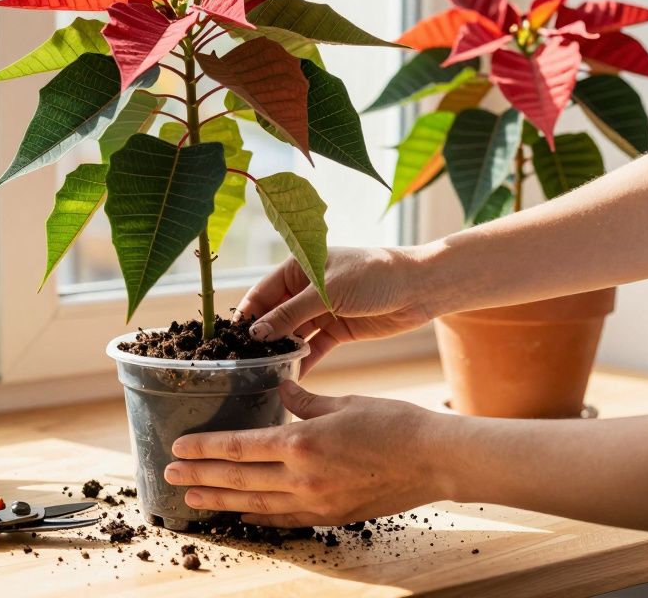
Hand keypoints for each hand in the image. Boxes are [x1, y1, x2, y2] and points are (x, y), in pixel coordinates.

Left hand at [164, 380, 447, 526]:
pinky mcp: (332, 516)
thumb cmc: (395, 423)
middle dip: (201, 477)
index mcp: (302, 443)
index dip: (205, 448)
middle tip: (170, 476)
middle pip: (239, 479)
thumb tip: (281, 388)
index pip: (239, 448)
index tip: (179, 447)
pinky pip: (285, 519)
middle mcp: (302, 477)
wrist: (436, 460)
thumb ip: (305, 400)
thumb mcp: (344, 402)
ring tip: (193, 499)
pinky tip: (241, 515)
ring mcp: (316, 502)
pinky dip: (259, 517)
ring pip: (256, 504)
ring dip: (221, 500)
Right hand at [236, 246, 436, 373]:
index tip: (228, 341)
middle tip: (243, 364)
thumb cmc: (373, 275)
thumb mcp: (327, 291)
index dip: (245, 317)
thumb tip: (256, 333)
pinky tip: (290, 379)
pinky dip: (302, 362)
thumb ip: (291, 313)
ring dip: (281, 352)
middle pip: (273, 317)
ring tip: (263, 375)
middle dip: (261, 339)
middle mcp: (305, 289)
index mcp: (297, 268)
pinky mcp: (337, 330)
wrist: (419, 287)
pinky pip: (313, 348)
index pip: (261, 294)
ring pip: (292, 335)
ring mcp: (321, 311)